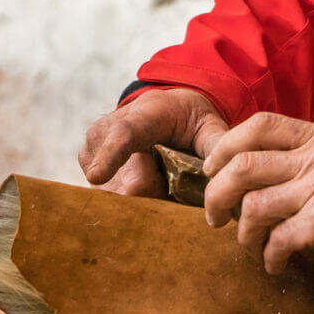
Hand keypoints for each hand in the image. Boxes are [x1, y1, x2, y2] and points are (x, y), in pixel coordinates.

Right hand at [79, 88, 228, 195]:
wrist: (159, 111)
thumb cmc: (185, 119)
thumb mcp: (208, 124)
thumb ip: (217, 145)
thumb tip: (227, 174)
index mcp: (141, 115)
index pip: (123, 135)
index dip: (111, 156)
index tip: (97, 176)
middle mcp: (106, 132)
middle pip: (129, 184)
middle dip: (159, 195)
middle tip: (178, 183)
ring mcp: (91, 153)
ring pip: (120, 198)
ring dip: (147, 199)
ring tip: (161, 179)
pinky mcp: (86, 171)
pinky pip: (113, 201)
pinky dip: (134, 201)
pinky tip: (146, 185)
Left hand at [201, 112, 313, 273]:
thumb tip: (285, 161)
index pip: (260, 126)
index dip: (228, 144)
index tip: (213, 164)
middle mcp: (312, 161)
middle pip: (243, 167)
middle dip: (217, 192)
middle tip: (214, 213)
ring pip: (253, 208)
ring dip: (242, 230)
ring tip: (248, 241)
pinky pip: (277, 242)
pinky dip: (269, 256)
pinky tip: (274, 263)